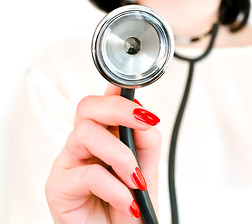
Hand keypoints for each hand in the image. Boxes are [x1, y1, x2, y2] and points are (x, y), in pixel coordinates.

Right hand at [45, 85, 160, 223]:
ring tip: (136, 180)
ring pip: (86, 133)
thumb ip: (145, 141)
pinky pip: (87, 174)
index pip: (102, 103)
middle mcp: (83, 145)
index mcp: (103, 137)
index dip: (117, 93)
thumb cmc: (130, 204)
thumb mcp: (146, 169)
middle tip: (145, 121)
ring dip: (121, 156)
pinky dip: (114, 188)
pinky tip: (126, 202)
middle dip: (119, 109)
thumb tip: (144, 113)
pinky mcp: (58, 186)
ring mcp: (68, 162)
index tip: (141, 100)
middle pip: (88, 107)